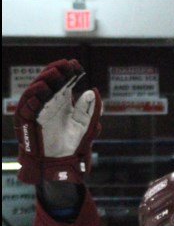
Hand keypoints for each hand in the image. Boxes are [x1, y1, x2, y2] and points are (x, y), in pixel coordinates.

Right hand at [15, 59, 101, 184]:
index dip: (70, 73)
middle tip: (66, 65)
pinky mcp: (29, 119)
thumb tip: (92, 92)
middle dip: (57, 72)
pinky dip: (34, 98)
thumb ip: (88, 109)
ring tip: (54, 73)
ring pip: (37, 91)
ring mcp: (38, 110)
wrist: (59, 159)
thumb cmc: (70, 141)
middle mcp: (49, 102)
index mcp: (62, 101)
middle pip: (50, 82)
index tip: (77, 65)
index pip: (64, 82)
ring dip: (45, 81)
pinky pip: (28, 106)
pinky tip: (42, 90)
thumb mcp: (84, 124)